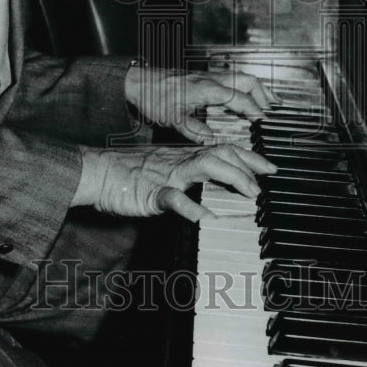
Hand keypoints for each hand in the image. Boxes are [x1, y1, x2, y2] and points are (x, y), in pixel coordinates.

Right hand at [73, 143, 276, 222]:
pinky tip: (206, 216)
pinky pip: (173, 197)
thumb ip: (186, 174)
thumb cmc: (127, 172)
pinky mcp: (152, 192)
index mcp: (183, 156)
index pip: (223, 149)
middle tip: (265, 181)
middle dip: (248, 166)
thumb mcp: (162, 169)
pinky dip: (191, 206)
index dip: (249, 157)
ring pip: (205, 166)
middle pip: (222, 153)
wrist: (97, 171)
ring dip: (232, 177)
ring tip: (249, 193)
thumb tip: (210, 185)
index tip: (269, 166)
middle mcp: (180, 161)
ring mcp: (167, 175)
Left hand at [124, 66, 271, 142]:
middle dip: (263, 95)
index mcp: (206, 89)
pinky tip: (244, 98)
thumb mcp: (172, 119)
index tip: (263, 121)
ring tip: (267, 104)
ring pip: (241, 76)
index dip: (253, 109)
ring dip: (256, 89)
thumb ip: (194, 131)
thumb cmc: (153, 97)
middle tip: (271, 112)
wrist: (138, 82)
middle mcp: (210, 79)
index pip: (238, 97)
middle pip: (247, 80)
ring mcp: (208, 76)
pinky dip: (244, 87)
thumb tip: (213, 142)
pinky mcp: (204, 77)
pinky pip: (231, 78)